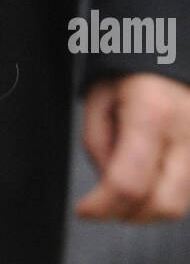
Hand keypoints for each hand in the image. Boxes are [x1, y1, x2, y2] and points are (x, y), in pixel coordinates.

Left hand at [76, 73, 189, 221]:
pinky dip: (165, 195)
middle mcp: (189, 132)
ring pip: (182, 205)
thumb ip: (100, 147)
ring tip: (125, 187)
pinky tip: (148, 178)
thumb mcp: (99, 101)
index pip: (129, 184)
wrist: (171, 48)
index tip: (84, 209)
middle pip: (164, 205)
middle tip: (104, 204)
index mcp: (153, 114)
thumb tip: (107, 187)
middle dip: (127, 215)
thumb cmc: (133, 70)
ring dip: (147, 209)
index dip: (101, 207)